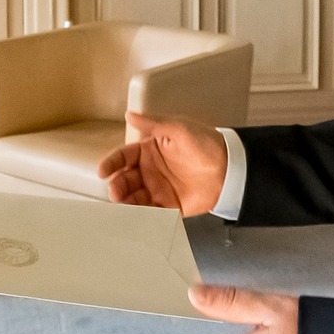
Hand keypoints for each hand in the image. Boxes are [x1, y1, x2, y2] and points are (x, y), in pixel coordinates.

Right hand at [97, 113, 227, 215]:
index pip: (123, 156)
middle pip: (125, 180)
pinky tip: (137, 218)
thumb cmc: (206, 143)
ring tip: (123, 207)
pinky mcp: (169, 207)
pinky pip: (151, 214)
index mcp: (149, 150)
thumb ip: (152, 123)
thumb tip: (129, 115)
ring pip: (134, 199)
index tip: (103, 171)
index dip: (111, 163)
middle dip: (117, 187)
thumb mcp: (178, 128)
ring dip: (125, 204)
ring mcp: (158, 190)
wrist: (231, 168)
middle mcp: (150, 171)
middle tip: (116, 192)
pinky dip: (141, 217)